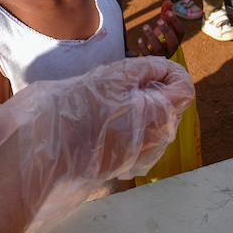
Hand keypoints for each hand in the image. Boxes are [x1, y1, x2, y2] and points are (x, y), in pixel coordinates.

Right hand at [0, 57, 194, 232]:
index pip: (185, 88)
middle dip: (152, 89)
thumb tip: (164, 68)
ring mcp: (144, 155)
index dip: (170, 73)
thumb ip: (146, 70)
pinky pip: (139, 138)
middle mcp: (159, 139)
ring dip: (139, 107)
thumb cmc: (78, 110)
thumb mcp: (113, 76)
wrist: (47, 152)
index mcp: (161, 115)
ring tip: (107, 104)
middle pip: (170, 104)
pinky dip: (129, 125)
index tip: (147, 69)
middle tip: (119, 85)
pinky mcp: (128, 164)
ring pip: (154, 121)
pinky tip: (103, 122)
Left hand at [136, 1, 183, 57]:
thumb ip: (166, 14)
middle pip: (173, 41)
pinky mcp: (152, 60)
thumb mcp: (164, 26)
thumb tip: (167, 1)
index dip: (175, 22)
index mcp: (176, 39)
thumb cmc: (161, 39)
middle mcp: (171, 48)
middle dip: (166, 30)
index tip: (168, 12)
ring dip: (152, 37)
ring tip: (145, 26)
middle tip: (159, 20)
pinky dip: (143, 47)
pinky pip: (148, 55)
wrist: (155, 57)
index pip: (180, 31)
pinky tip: (140, 39)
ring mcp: (162, 55)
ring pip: (159, 48)